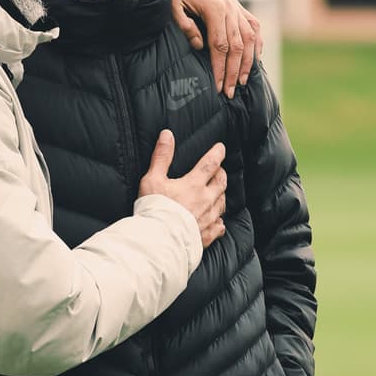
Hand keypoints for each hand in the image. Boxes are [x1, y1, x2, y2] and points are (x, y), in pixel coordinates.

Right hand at [137, 130, 226, 247]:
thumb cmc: (154, 209)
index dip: (217, 153)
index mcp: (194, 184)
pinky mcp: (207, 235)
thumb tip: (167, 134)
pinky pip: (219, 226)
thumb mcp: (153, 179)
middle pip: (221, 182)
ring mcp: (208, 218)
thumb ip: (161, 157)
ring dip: (221, 195)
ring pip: (222, 203)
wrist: (159, 240)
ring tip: (217, 192)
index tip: (221, 147)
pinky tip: (218, 221)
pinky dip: (219, 222)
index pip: (211, 163)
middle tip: (219, 169)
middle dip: (221, 173)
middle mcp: (205, 200)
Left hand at [171, 0, 262, 98]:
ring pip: (249, 39)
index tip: (218, 86)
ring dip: (248, 62)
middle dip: (234, 71)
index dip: (220, 67)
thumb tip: (200, 47)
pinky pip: (254, 27)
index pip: (220, 45)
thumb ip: (186, 27)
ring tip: (243, 81)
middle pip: (237, 46)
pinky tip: (256, 59)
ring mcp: (236, 7)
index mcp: (214, 9)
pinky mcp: (238, 7)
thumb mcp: (173, 8)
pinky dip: (257, 44)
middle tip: (230, 92)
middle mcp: (230, 8)